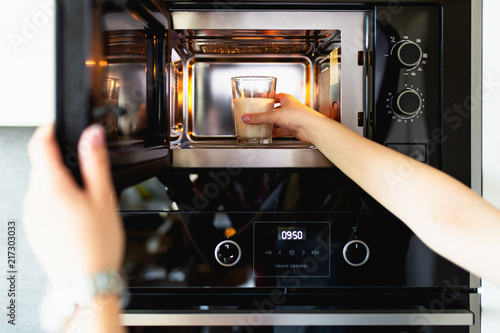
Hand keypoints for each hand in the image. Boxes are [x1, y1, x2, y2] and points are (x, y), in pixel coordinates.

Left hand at [23, 124, 123, 284]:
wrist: (85, 282)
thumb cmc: (96, 244)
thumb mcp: (103, 196)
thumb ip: (95, 161)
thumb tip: (92, 134)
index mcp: (51, 186)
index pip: (39, 143)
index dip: (51, 129)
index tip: (61, 125)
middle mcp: (34, 199)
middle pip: (43, 165)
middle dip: (64, 163)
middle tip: (89, 176)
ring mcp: (31, 215)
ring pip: (44, 186)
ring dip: (61, 184)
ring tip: (86, 204)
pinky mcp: (33, 228)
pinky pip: (42, 204)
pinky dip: (57, 203)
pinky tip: (76, 219)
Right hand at [241, 93, 327, 142]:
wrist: (312, 128)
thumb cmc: (300, 116)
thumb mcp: (275, 115)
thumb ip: (260, 118)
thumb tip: (247, 118)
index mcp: (287, 99)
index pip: (276, 96)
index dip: (268, 98)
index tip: (260, 100)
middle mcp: (290, 108)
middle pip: (275, 110)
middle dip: (267, 113)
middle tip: (258, 115)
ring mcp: (292, 119)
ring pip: (278, 121)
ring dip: (270, 124)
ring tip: (260, 125)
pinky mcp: (293, 129)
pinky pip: (281, 130)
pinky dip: (274, 132)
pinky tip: (269, 134)